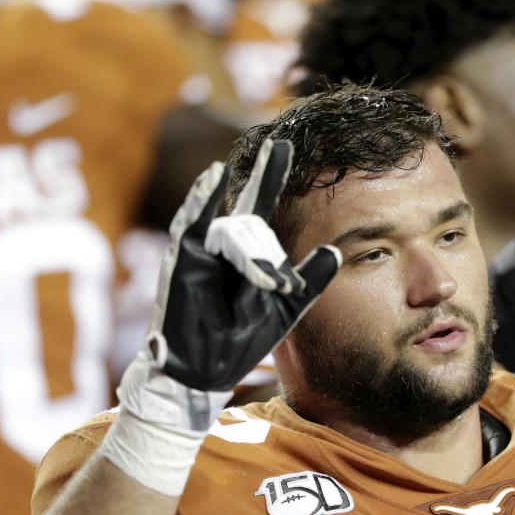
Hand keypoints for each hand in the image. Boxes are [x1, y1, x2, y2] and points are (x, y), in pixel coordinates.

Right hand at [154, 138, 339, 393]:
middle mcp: (224, 244)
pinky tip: (213, 177)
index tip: (281, 144)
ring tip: (266, 286)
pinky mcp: (180, 262)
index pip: (260, 204)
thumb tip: (334, 249)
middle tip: (278, 289)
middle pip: (251, 225)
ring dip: (252, 257)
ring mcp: (201, 250)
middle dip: (267, 258)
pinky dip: (200, 200)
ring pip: (232, 232)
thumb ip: (311, 279)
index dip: (270, 174)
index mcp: (249, 252)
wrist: (207, 370)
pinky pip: (190, 225)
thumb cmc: (243, 338)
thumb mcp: (288, 308)